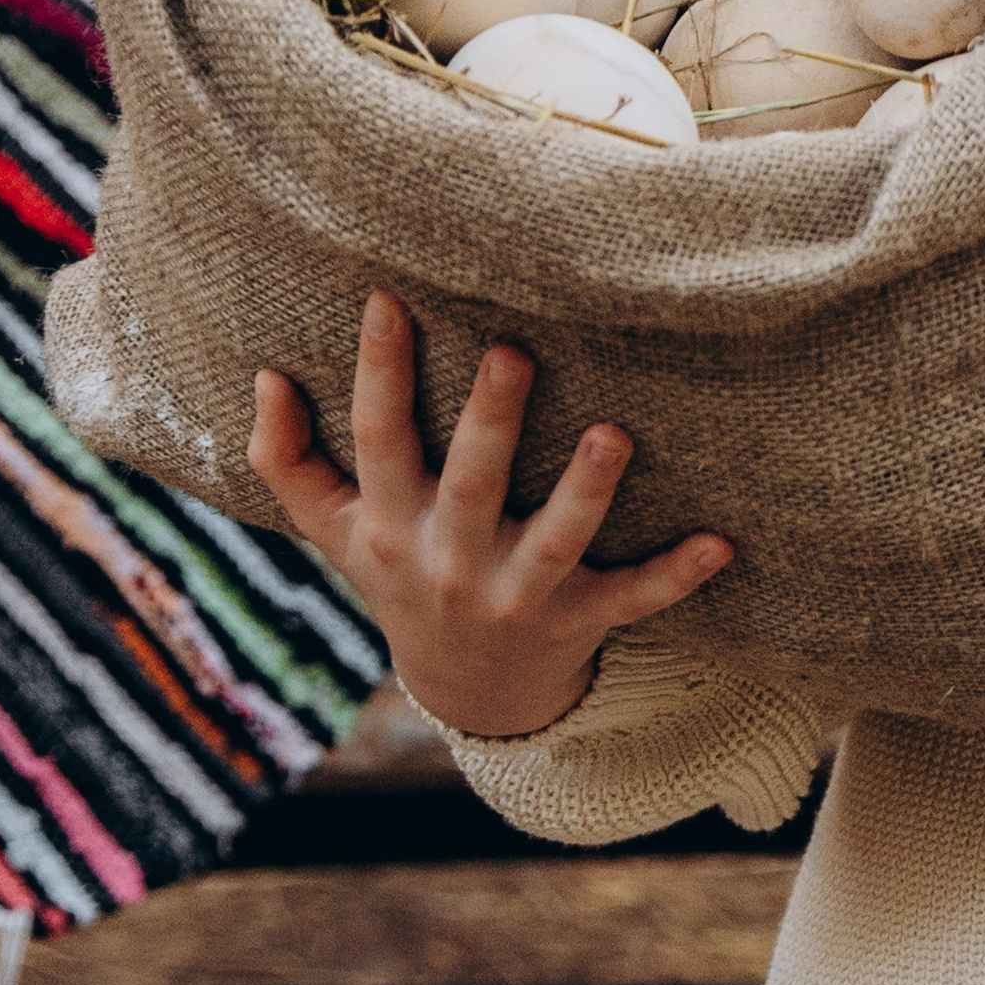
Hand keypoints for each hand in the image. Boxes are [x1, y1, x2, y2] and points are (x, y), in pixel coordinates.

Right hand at [248, 292, 730, 740]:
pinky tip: (722, 542)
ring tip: (615, 432)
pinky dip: (676, 575)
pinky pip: (633, 599)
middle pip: (470, 485)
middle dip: (492, 422)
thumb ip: (284, 460)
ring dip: (588, 491)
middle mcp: (452, 561)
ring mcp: (519, 594)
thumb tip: (263, 376)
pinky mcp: (580, 620)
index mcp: (391, 526)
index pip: (378, 440)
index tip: (391, 298)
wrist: (466, 686)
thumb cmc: (398, 572)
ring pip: (555, 541)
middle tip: (514, 350)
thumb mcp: (332, 531)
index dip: (378, 371)